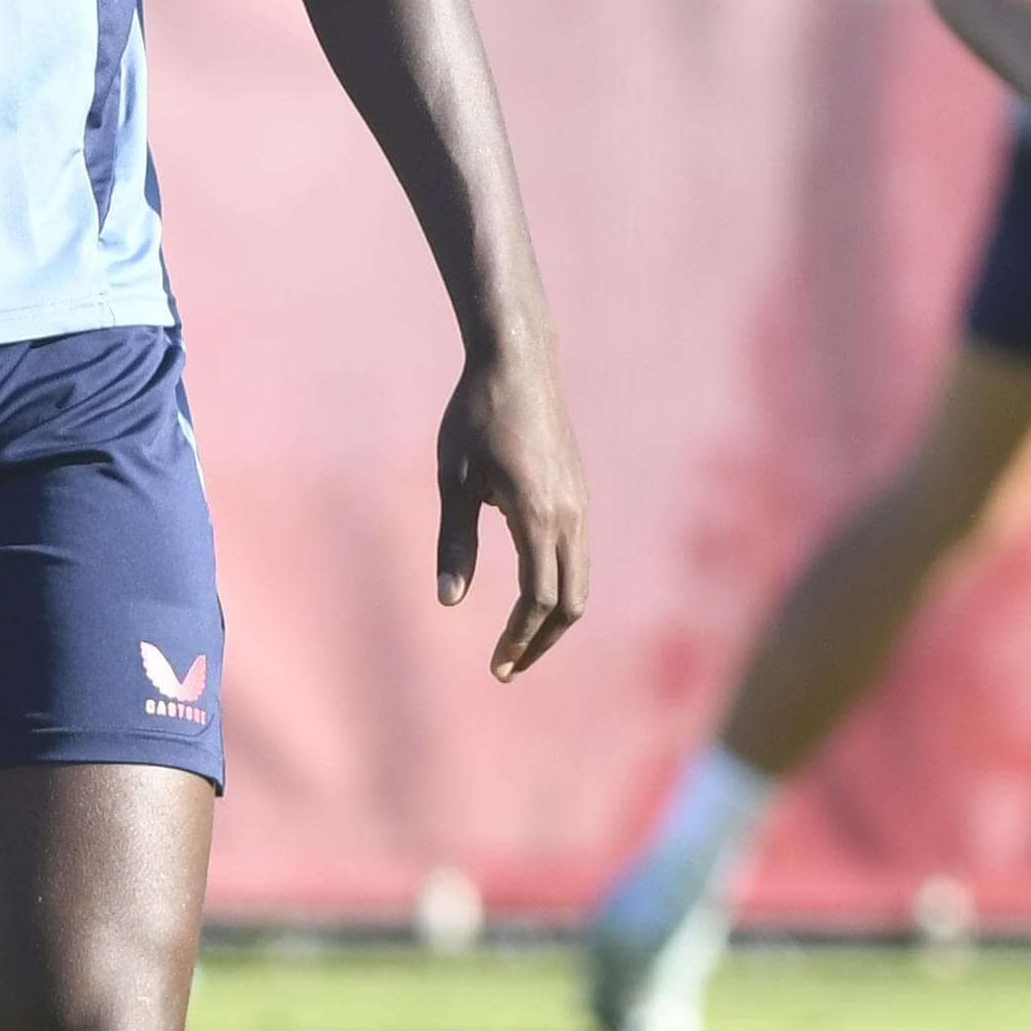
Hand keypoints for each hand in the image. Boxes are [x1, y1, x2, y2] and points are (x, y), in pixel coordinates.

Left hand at [434, 346, 587, 681]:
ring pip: (579, 581)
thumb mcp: (454, 478)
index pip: (538, 601)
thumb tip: (449, 602)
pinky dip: (559, 587)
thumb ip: (455, 543)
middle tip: (507, 668)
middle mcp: (571, 516)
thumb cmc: (475, 415)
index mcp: (539, 516)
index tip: (496, 669)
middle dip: (542, 642)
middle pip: (570, 603)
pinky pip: (578, 555)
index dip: (518, 640)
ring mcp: (580, 503)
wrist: (519, 360)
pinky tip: (529, 594)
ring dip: (552, 618)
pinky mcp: (578, 492)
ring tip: (518, 641)